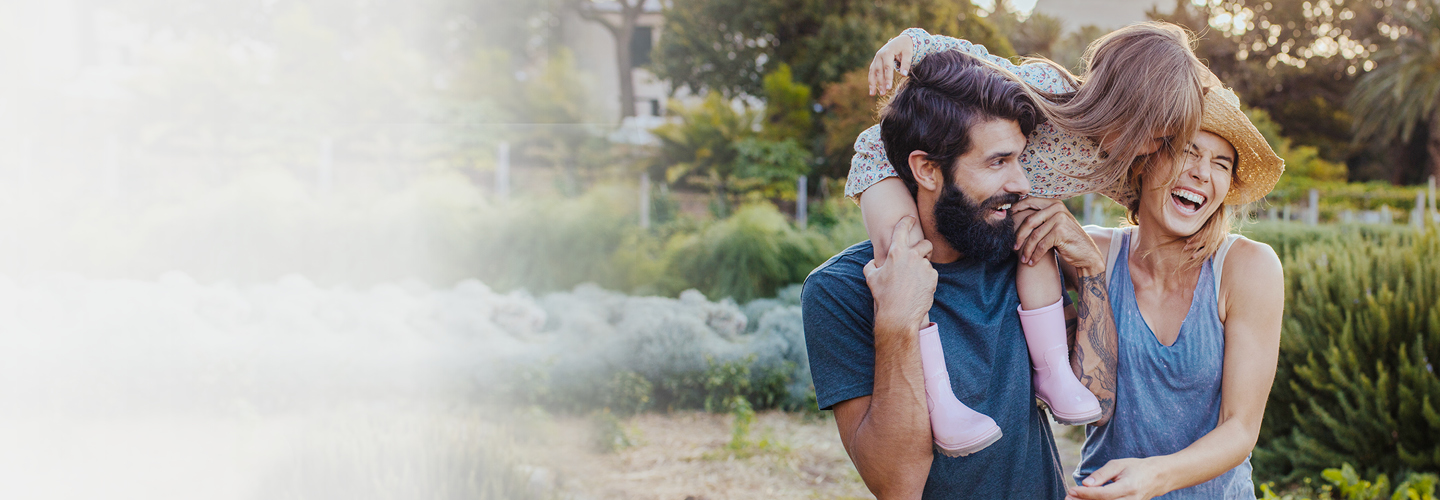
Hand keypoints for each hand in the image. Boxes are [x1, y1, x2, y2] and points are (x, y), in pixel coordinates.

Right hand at [863, 217, 935, 331]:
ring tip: (913, 281)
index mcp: (896, 252)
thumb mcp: (871, 279)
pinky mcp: (933, 277)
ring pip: (928, 261)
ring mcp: (924, 266)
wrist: (899, 314)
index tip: (911, 218)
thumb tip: (872, 263)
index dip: (907, 221)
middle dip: (924, 248)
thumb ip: (870, 266)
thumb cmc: (883, 296)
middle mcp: (912, 256)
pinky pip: (931, 274)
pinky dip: (926, 279)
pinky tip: (918, 289)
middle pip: (925, 243)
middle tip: (919, 256)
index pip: (902, 229)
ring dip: (922, 267)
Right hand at [868, 34, 913, 95]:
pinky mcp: (875, 62)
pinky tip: (872, 90)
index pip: (887, 67)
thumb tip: (903, 75)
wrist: (900, 40)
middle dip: (880, 83)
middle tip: (883, 93)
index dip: (887, 78)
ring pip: (873, 72)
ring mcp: (876, 58)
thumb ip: (906, 63)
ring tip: (873, 94)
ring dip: (873, 83)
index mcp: (887, 52)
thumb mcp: (908, 53)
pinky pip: (872, 72)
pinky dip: (871, 81)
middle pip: (879, 71)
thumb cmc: (905, 47)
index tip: (889, 88)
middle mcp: (879, 55)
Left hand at [1012, 197, 1103, 273]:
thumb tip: (1015, 214)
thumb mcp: (1054, 224)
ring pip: (1034, 236)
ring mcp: (1060, 219)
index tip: (1006, 221)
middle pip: (1029, 221)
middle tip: (1013, 247)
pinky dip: (1035, 255)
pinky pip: (1041, 245)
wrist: (1086, 254)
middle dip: (1019, 236)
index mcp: (1054, 203)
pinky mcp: (1060, 232)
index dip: (1016, 210)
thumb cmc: (1067, 239)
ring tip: (1023, 259)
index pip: (1029, 202)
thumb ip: (1041, 218)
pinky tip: (1031, 262)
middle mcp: (1057, 208)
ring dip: (1027, 250)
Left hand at [1066, 458, 1166, 499]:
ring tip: (1073, 499)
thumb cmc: (1135, 468)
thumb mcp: (1118, 465)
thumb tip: (1085, 483)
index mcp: (1128, 487)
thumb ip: (1101, 475)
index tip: (1071, 490)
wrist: (1156, 478)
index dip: (1085, 494)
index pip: (1103, 494)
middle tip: (1068, 497)